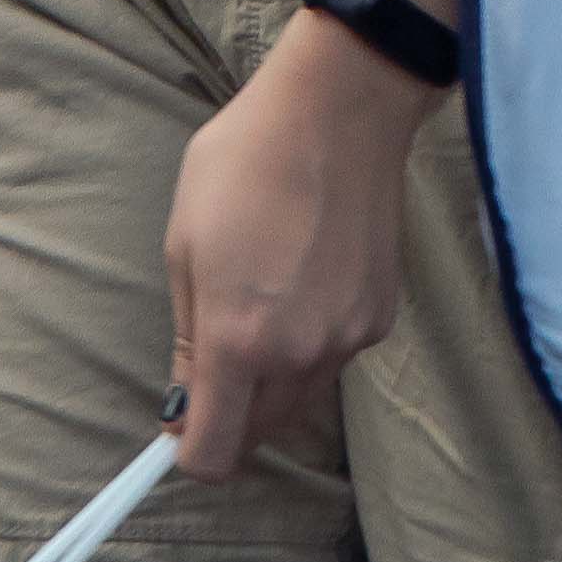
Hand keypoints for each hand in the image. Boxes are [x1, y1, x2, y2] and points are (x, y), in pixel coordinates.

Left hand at [163, 7, 429, 484]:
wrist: (339, 107)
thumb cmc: (246, 160)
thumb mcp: (185, 241)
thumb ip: (187, 336)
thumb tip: (185, 404)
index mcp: (237, 340)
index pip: (214, 454)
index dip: (189, 450)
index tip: (181, 419)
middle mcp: (297, 356)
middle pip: (258, 433)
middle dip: (232, 410)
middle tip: (219, 347)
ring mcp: (346, 339)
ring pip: (299, 398)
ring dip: (275, 378)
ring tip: (268, 298)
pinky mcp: (380, 316)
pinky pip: (335, 357)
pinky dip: (315, 340)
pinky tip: (310, 276)